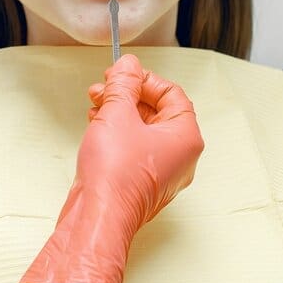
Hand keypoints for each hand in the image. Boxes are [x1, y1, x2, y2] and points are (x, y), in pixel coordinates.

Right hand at [15, 54, 204, 282]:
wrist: (98, 216)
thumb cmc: (115, 175)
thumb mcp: (117, 114)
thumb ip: (123, 84)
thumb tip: (128, 66)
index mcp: (186, 137)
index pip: (172, 94)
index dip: (145, 79)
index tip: (122, 73)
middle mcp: (180, 156)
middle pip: (158, 111)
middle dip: (128, 94)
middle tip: (105, 87)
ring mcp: (162, 172)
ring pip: (144, 130)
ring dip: (119, 112)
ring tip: (96, 104)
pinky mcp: (141, 183)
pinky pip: (134, 149)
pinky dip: (117, 133)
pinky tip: (97, 126)